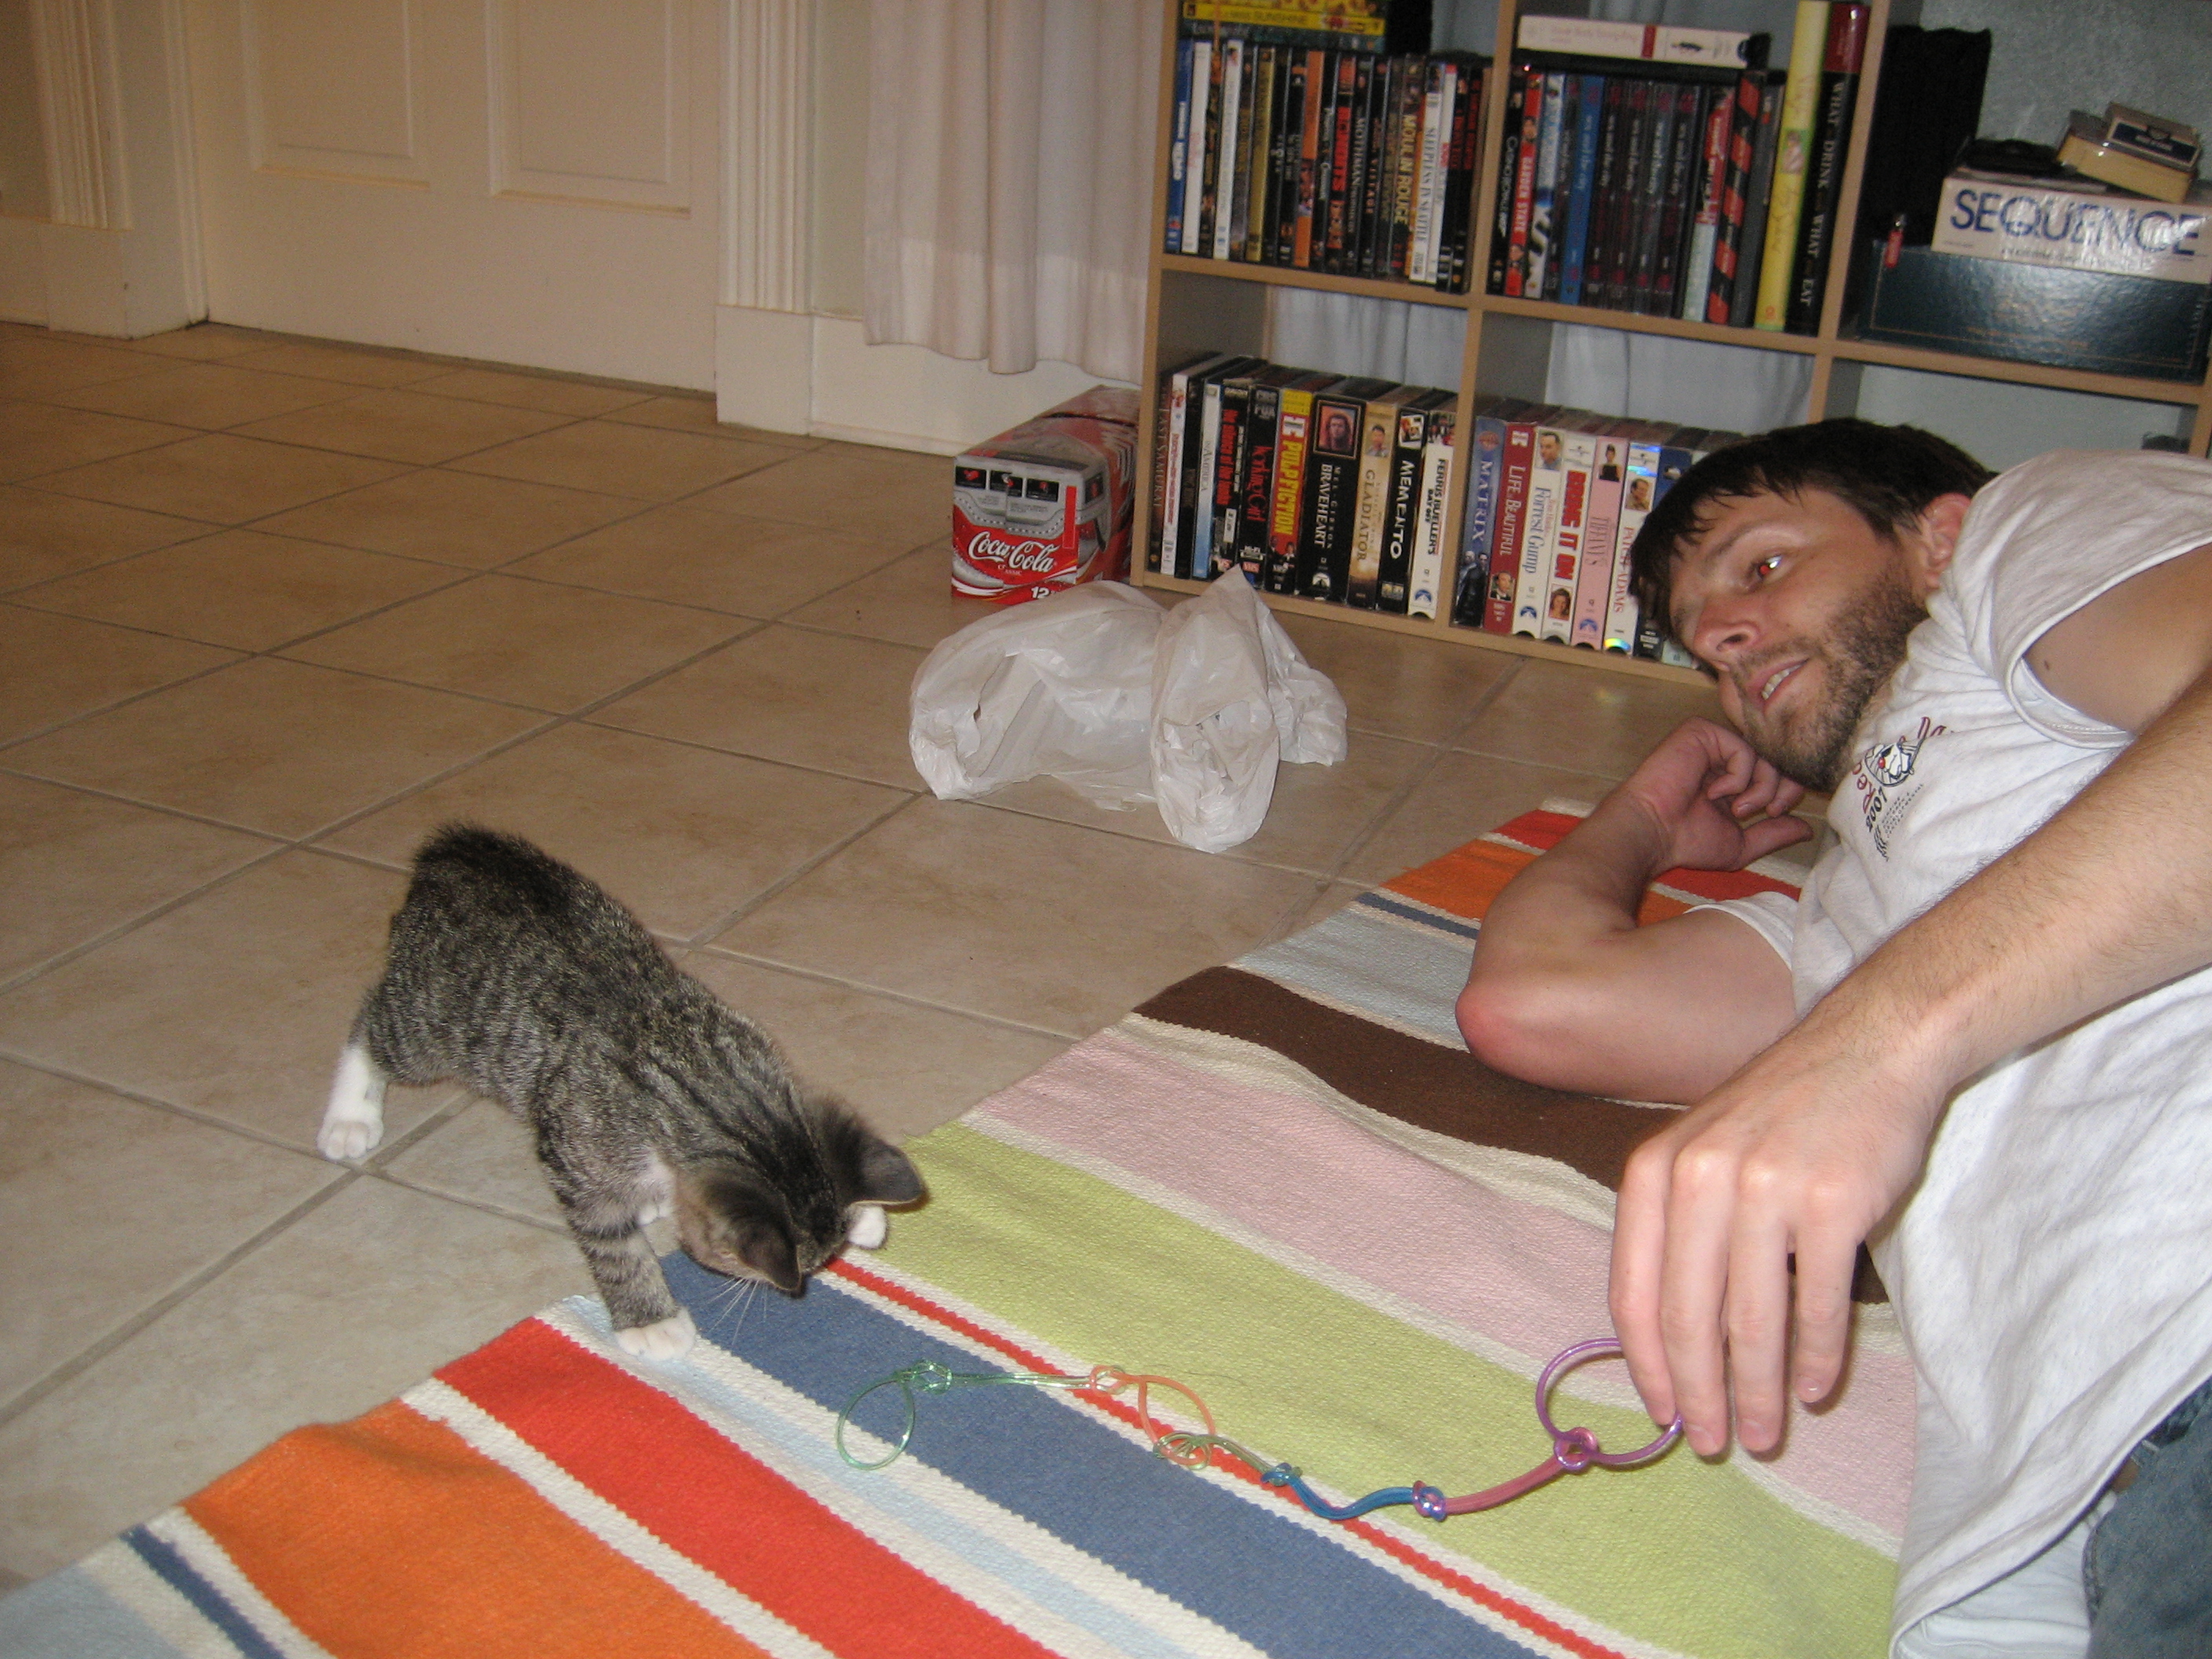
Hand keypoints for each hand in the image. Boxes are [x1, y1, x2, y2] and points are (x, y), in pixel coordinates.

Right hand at [1609, 718, 1809, 874]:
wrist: (1652, 832)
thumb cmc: (1685, 842)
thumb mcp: (1741, 845)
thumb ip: (1773, 834)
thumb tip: (1807, 830)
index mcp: (1730, 779)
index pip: (1774, 771)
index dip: (1787, 790)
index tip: (1776, 814)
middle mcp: (1722, 757)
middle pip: (1774, 758)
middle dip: (1783, 786)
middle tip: (1771, 810)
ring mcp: (1711, 742)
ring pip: (1762, 752)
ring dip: (1761, 786)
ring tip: (1739, 809)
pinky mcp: (1700, 732)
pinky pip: (1742, 747)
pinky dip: (1739, 775)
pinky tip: (1715, 792)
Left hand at [1609, 997, 1946, 1454]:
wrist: (1869, 1046)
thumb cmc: (1782, 1112)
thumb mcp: (1704, 1154)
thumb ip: (1679, 1231)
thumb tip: (1674, 1343)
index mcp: (1653, 1170)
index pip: (1633, 1291)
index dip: (1645, 1364)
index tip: (1663, 1415)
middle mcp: (1699, 1178)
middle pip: (1687, 1317)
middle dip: (1701, 1393)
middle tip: (1716, 1444)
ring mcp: (1766, 1187)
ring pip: (1752, 1320)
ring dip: (1760, 1390)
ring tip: (1766, 1433)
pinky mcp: (1833, 1199)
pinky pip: (1818, 1301)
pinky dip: (1816, 1355)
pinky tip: (1816, 1387)